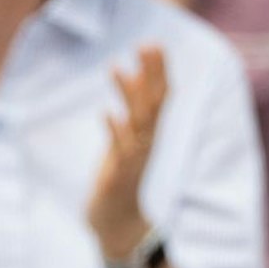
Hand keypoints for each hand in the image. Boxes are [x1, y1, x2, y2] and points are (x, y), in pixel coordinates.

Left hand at [86, 46, 167, 263]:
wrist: (119, 223)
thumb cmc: (120, 177)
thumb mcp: (127, 138)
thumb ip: (132, 107)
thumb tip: (132, 74)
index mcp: (148, 134)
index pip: (159, 98)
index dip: (158, 72)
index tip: (155, 44)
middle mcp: (145, 143)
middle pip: (154, 105)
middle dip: (152, 76)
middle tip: (149, 45)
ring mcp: (133, 159)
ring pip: (137, 123)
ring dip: (130, 96)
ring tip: (119, 69)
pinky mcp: (119, 175)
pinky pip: (121, 151)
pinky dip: (116, 132)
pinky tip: (108, 113)